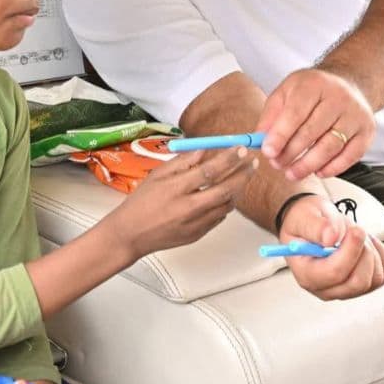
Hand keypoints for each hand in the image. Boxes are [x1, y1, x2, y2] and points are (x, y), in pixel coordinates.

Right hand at [111, 148, 255, 258]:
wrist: (130, 235)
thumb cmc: (141, 202)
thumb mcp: (157, 175)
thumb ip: (183, 161)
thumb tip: (205, 148)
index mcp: (176, 189)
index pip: (209, 171)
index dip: (229, 159)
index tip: (241, 148)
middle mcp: (188, 207)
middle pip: (225, 190)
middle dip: (243, 175)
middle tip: (253, 163)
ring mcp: (195, 224)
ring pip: (226, 205)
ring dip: (237, 190)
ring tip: (241, 177)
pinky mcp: (198, 234)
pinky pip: (219, 217)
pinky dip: (225, 204)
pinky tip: (224, 195)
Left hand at [256, 68, 374, 179]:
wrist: (349, 84)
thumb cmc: (313, 91)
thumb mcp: (287, 92)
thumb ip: (271, 115)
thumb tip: (259, 140)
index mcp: (314, 84)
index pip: (295, 112)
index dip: (280, 135)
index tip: (268, 152)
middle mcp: (338, 97)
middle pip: (312, 131)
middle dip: (291, 153)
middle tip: (277, 165)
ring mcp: (355, 115)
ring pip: (331, 146)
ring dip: (309, 165)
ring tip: (293, 173)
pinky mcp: (367, 131)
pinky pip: (350, 156)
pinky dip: (332, 168)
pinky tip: (318, 172)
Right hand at [279, 193, 383, 299]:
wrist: (314, 225)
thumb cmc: (306, 222)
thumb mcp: (305, 217)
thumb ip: (316, 226)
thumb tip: (330, 237)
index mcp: (306, 274)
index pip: (334, 273)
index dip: (350, 251)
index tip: (355, 230)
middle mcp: (325, 288)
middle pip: (357, 282)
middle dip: (363, 251)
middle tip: (355, 230)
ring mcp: (344, 289)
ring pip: (374, 279)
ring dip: (371, 252)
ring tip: (356, 235)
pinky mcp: (361, 285)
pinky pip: (382, 275)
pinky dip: (380, 256)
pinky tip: (366, 243)